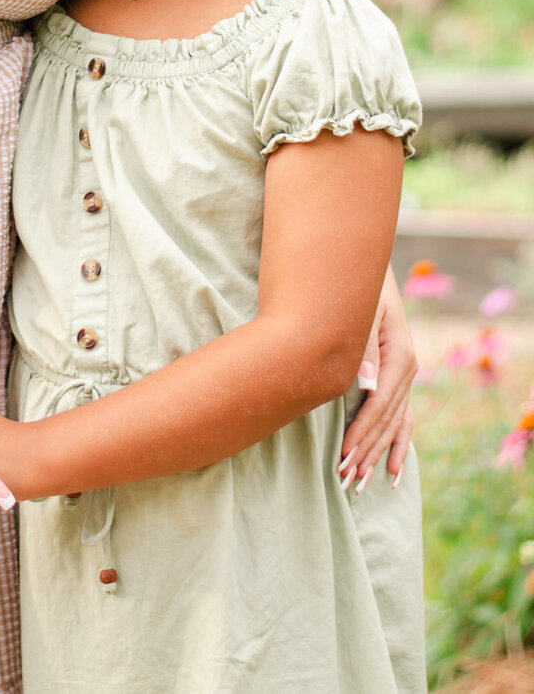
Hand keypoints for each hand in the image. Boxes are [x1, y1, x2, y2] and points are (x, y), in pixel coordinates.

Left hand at [340, 269, 416, 490]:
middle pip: (387, 420)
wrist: (366, 270)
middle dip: (366, 451)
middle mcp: (407, 369)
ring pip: (395, 423)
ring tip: (361, 482)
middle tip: (346, 479)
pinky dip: (398, 443)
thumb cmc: (358, 287)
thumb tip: (366, 384)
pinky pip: (402, 417)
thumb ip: (364, 346)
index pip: (380, 405)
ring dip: (377, 453)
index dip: (362, 433)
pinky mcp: (398, 377)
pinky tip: (394, 470)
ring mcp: (405, 375)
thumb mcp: (362, 309)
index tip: (343, 457)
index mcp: (400, 354)